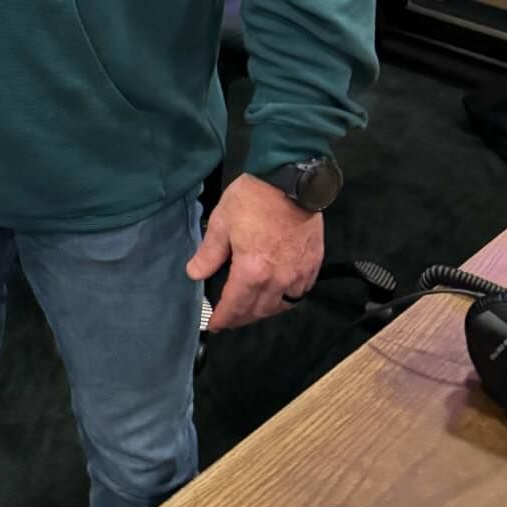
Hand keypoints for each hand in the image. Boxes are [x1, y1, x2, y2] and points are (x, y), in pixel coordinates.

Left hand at [186, 173, 323, 331]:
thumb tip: (194, 274)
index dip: (223, 319)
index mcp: (252, 271)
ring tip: (251, 308)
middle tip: (230, 318)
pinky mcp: (312, 265)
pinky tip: (278, 294)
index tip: (215, 326)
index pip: (235, 306)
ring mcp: (298, 274)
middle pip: (258, 311)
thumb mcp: (221, 223)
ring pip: (281, 306)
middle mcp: (277, 280)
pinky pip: (300, 293)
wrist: (290, 181)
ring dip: (264, 311)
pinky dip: (286, 299)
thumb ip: (208, 254)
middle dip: (242, 318)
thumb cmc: (252, 199)